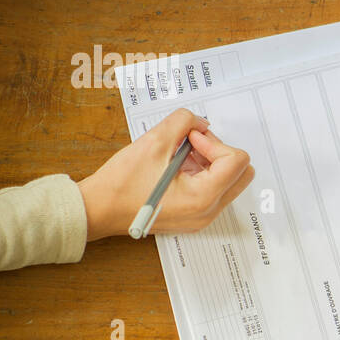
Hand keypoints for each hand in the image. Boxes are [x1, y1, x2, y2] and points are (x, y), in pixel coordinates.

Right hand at [77, 108, 253, 240]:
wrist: (98, 210)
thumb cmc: (121, 183)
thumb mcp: (153, 141)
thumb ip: (183, 122)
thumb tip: (201, 123)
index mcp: (203, 198)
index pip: (236, 161)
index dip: (214, 142)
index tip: (189, 139)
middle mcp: (209, 211)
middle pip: (241, 172)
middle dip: (219, 151)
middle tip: (190, 144)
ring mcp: (203, 217)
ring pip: (229, 180)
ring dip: (210, 161)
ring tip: (178, 155)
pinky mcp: (194, 216)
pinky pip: (214, 190)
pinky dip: (202, 173)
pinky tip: (176, 167)